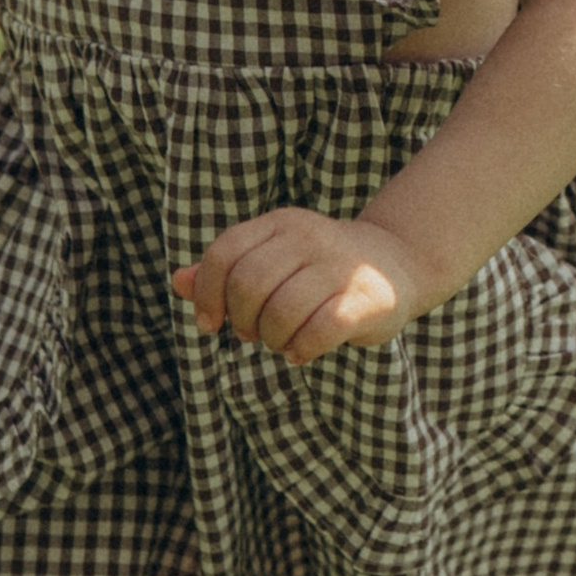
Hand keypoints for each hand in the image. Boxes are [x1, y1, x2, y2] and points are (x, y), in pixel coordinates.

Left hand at [174, 205, 436, 364]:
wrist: (398, 264)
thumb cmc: (320, 270)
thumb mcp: (273, 261)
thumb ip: (226, 272)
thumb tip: (178, 282)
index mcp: (282, 224)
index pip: (224, 254)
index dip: (208, 295)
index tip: (213, 324)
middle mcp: (310, 237)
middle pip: (249, 284)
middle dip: (243, 321)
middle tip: (255, 335)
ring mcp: (341, 266)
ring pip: (281, 312)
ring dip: (273, 340)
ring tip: (283, 342)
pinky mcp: (367, 299)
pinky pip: (318, 331)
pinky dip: (301, 349)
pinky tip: (303, 351)